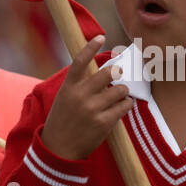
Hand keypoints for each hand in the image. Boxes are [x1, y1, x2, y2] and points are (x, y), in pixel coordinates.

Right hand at [40, 34, 133, 160]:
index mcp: (68, 87)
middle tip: (118, 74)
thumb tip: (101, 72)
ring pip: (120, 90)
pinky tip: (123, 106)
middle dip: (117, 72)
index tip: (101, 37)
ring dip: (123, 91)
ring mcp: (92, 109)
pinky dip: (126, 104)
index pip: (80, 61)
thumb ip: (79, 85)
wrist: (59, 149)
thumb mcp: (64, 99)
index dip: (91, 47)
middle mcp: (80, 96)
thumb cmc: (63, 121)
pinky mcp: (104, 122)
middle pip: (108, 73)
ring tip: (119, 96)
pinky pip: (124, 106)